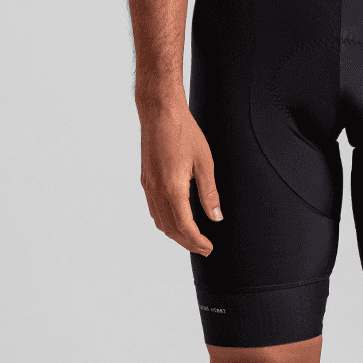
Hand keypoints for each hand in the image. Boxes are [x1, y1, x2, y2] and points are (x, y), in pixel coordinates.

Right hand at [139, 100, 221, 255]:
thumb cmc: (184, 133)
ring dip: (175, 234)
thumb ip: (209, 193)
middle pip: (170, 229)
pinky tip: (175, 220)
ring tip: (191, 238)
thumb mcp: (205, 163)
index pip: (185, 226)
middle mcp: (157, 191)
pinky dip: (165, 221)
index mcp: (173, 188)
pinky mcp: (145, 180)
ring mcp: (148, 186)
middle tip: (204, 249)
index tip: (209, 248)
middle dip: (187, 243)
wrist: (160, 114)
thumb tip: (216, 217)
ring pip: (159, 221)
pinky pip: (153, 209)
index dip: (197, 241)